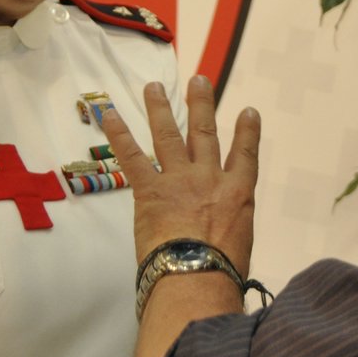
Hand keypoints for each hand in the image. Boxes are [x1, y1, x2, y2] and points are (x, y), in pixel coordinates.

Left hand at [98, 76, 259, 277]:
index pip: (245, 154)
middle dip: (202, 104)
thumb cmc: (222, 272)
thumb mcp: (239, 245)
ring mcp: (179, 180)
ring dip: (160, 107)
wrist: (196, 276)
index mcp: (238, 193)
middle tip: (198, 80)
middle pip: (205, 133)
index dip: (247, 131)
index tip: (248, 111)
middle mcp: (210, 178)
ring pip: (169, 135)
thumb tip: (220, 238)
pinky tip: (109, 114)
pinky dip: (119, 134)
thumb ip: (230, 228)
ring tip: (153, 86)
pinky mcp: (150, 190)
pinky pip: (132, 157)